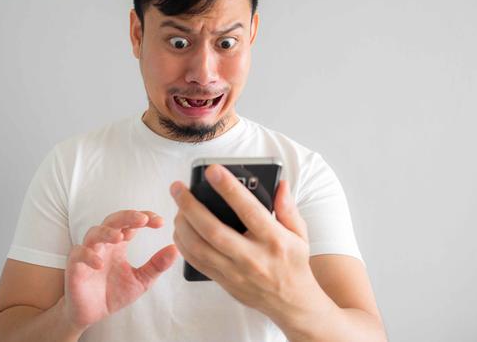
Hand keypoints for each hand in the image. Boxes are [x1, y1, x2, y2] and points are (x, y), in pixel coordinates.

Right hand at [63, 210, 177, 329]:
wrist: (90, 313)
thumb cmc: (113, 293)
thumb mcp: (141, 281)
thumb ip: (156, 265)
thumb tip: (175, 250)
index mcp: (119, 243)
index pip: (132, 222)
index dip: (145, 217)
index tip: (160, 222)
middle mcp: (104, 243)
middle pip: (113, 220)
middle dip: (128, 216)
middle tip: (143, 219)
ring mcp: (89, 252)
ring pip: (95, 232)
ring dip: (107, 232)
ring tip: (120, 237)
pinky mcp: (75, 265)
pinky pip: (79, 253)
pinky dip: (88, 255)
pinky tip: (99, 263)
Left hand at [171, 165, 317, 321]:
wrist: (292, 304)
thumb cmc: (294, 264)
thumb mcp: (299, 234)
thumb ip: (288, 208)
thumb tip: (280, 184)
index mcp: (273, 240)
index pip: (248, 210)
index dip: (228, 189)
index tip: (212, 171)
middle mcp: (252, 257)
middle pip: (213, 230)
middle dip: (190, 206)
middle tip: (178, 188)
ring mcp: (235, 273)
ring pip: (199, 248)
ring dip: (182, 225)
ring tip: (177, 207)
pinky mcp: (224, 282)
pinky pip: (196, 262)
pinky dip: (183, 244)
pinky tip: (180, 228)